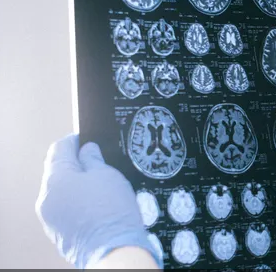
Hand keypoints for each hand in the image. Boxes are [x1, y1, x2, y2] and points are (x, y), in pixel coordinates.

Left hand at [35, 134, 161, 268]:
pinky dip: (78, 204)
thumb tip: (87, 150)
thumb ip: (93, 159)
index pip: (59, 149)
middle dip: (77, 165)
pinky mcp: (58, 232)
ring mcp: (50, 217)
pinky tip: (97, 206)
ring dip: (77, 185)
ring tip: (101, 188)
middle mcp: (46, 198)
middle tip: (100, 163)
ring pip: (62, 192)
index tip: (86, 139)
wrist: (115, 249)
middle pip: (58, 171)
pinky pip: (65, 210)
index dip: (75, 140)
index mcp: (55, 179)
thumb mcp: (107, 175)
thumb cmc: (112, 211)